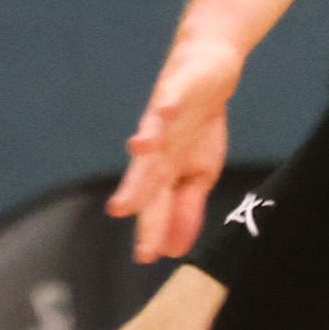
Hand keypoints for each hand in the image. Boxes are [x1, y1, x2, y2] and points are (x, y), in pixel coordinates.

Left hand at [110, 28, 244, 265]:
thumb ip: (186, 209)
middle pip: (144, 172)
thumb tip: (174, 250)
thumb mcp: (200, 174)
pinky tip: (166, 111)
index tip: (145, 257)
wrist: (208, 72)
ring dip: (144, 143)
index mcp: (163, 171)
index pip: (154, 204)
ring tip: (137, 151)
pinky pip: (170, 98)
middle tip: (120, 211)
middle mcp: (157, 148)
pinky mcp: (175, 91)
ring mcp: (163, 119)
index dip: (150, 228)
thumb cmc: (198, 127)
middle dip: (135, 191)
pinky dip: (168, 105)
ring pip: (151, 133)